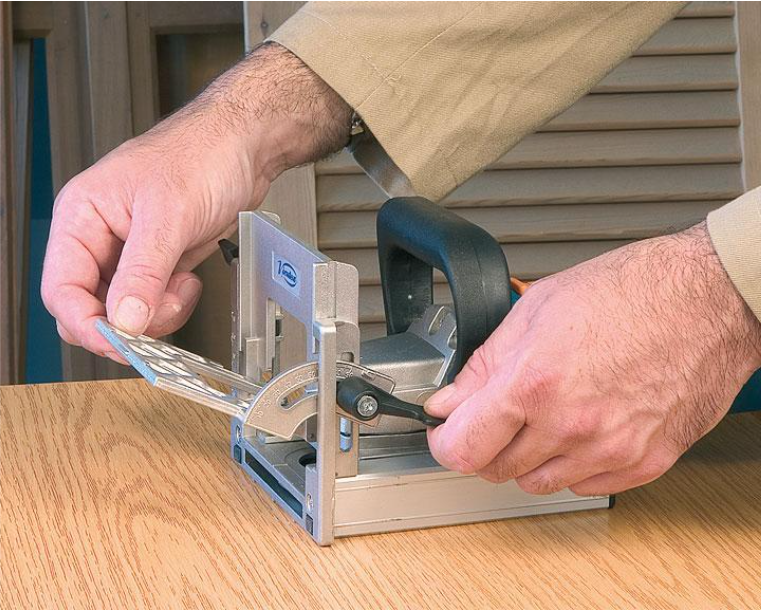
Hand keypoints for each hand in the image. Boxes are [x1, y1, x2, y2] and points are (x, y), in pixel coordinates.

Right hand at [41, 44, 349, 360]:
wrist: (246, 147)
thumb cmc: (202, 154)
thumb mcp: (168, 215)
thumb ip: (143, 272)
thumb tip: (123, 320)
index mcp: (82, 218)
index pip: (61, 289)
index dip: (85, 324)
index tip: (118, 343)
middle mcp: (101, 239)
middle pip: (90, 308)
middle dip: (126, 322)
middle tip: (158, 318)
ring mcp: (132, 255)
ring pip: (126, 313)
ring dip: (156, 315)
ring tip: (181, 288)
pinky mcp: (161, 264)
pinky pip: (155, 305)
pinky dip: (173, 306)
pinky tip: (189, 282)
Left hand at [426, 222, 760, 494]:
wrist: (707, 300)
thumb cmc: (630, 292)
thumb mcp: (535, 310)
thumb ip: (483, 365)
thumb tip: (450, 400)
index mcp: (536, 383)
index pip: (463, 449)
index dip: (445, 442)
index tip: (446, 432)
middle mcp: (572, 426)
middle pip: (495, 470)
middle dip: (483, 445)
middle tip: (491, 416)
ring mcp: (610, 451)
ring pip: (537, 483)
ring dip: (525, 458)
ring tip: (541, 414)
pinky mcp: (644, 463)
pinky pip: (583, 485)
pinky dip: (569, 464)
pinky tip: (576, 427)